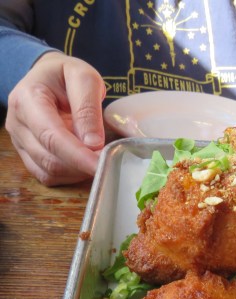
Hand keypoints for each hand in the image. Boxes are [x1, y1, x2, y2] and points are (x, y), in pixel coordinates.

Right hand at [6, 51, 105, 185]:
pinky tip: (84, 164)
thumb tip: (92, 143)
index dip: (77, 155)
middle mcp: (17, 122)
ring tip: (97, 159)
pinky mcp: (27, 154)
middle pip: (49, 158)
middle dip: (81, 165)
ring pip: (48, 171)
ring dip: (77, 172)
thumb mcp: (84, 78)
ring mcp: (19, 141)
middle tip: (108, 162)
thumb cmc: (66, 75)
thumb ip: (88, 108)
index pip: (51, 136)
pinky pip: (47, 175)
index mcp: (27, 99)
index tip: (100, 165)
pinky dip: (69, 176)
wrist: (48, 77)